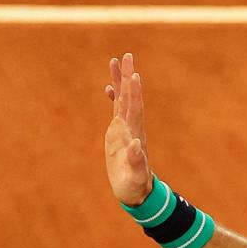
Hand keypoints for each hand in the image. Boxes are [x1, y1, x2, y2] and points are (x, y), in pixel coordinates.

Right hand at [104, 52, 151, 205]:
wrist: (136, 191)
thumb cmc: (135, 186)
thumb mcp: (135, 176)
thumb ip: (136, 161)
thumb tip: (135, 145)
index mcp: (134, 135)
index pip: (134, 109)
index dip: (134, 93)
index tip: (134, 75)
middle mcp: (131, 128)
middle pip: (130, 97)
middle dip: (128, 77)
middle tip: (126, 56)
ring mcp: (126, 129)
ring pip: (123, 99)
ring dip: (120, 81)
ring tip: (116, 61)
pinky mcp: (119, 133)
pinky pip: (117, 110)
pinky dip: (114, 97)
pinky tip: (109, 88)